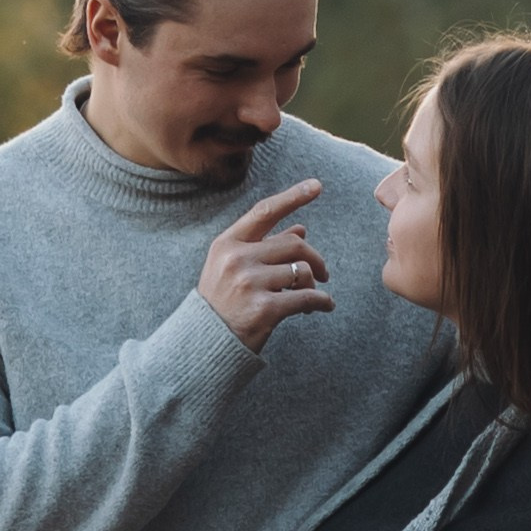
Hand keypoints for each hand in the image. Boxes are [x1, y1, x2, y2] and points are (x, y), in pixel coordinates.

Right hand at [200, 181, 331, 350]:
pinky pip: (307, 298)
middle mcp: (237, 259)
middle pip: (294, 244)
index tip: (316, 186)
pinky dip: (322, 302)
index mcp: (227, 244)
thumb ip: (264, 246)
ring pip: (302, 271)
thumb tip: (301, 228)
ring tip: (313, 296)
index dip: (292, 197)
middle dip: (314, 258)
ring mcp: (249, 283)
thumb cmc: (222, 303)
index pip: (264, 212)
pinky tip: (324, 307)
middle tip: (324, 273)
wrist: (205, 344)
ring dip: (315, 284)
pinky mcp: (264, 309)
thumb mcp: (232, 268)